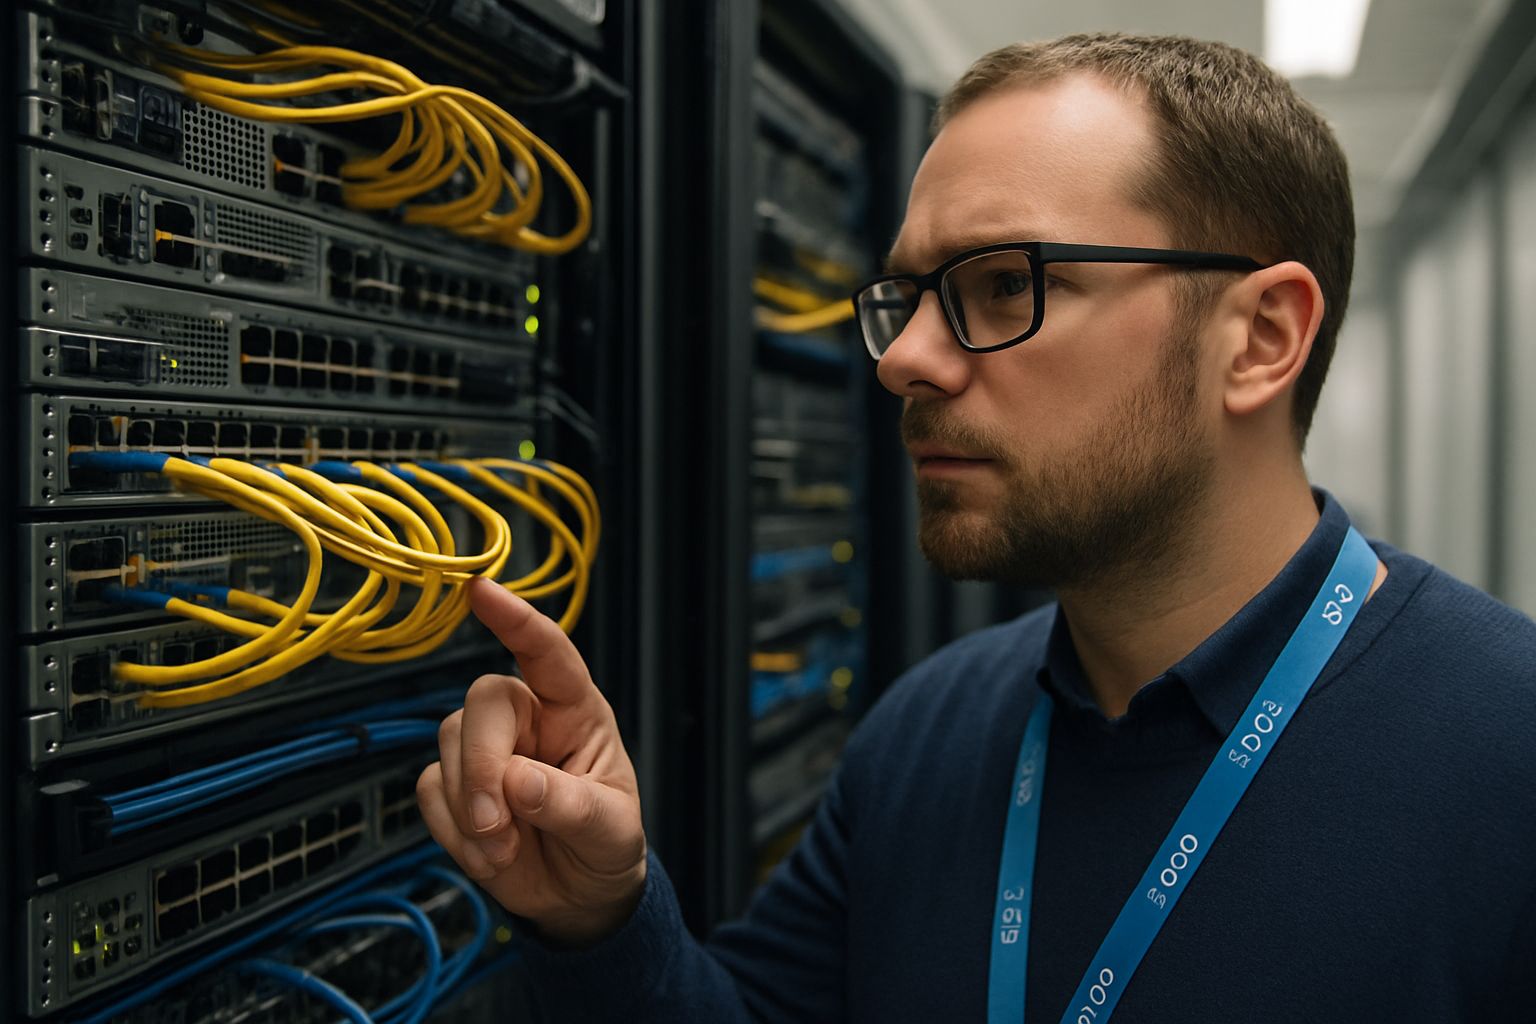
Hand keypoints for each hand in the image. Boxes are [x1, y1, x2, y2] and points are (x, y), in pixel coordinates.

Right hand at [417, 577, 646, 945]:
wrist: (577, 897)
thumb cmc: (604, 844)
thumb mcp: (609, 829)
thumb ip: (569, 805)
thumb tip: (517, 782)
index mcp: (575, 711)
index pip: (546, 654)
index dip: (516, 621)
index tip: (483, 590)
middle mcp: (527, 719)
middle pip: (482, 703)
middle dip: (481, 765)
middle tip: (498, 826)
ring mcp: (484, 750)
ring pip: (448, 745)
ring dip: (471, 809)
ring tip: (508, 850)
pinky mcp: (452, 786)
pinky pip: (428, 790)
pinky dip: (453, 832)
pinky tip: (488, 854)